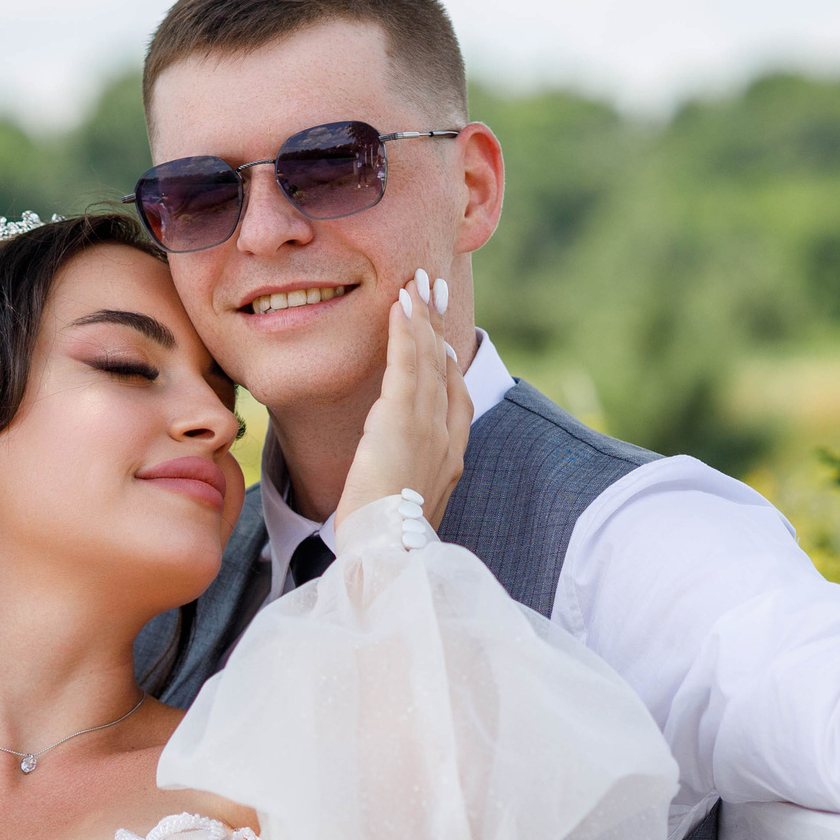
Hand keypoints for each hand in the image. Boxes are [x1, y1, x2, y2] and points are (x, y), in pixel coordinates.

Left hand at [337, 267, 472, 526]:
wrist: (389, 555)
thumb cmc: (385, 541)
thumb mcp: (401, 506)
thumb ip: (402, 479)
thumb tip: (388, 468)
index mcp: (451, 459)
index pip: (454, 398)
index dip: (447, 362)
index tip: (440, 336)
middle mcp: (448, 438)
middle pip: (445, 370)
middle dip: (438, 326)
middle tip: (434, 289)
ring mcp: (429, 427)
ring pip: (428, 360)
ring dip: (423, 317)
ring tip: (418, 284)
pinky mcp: (403, 420)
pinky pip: (408, 363)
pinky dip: (407, 330)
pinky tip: (402, 304)